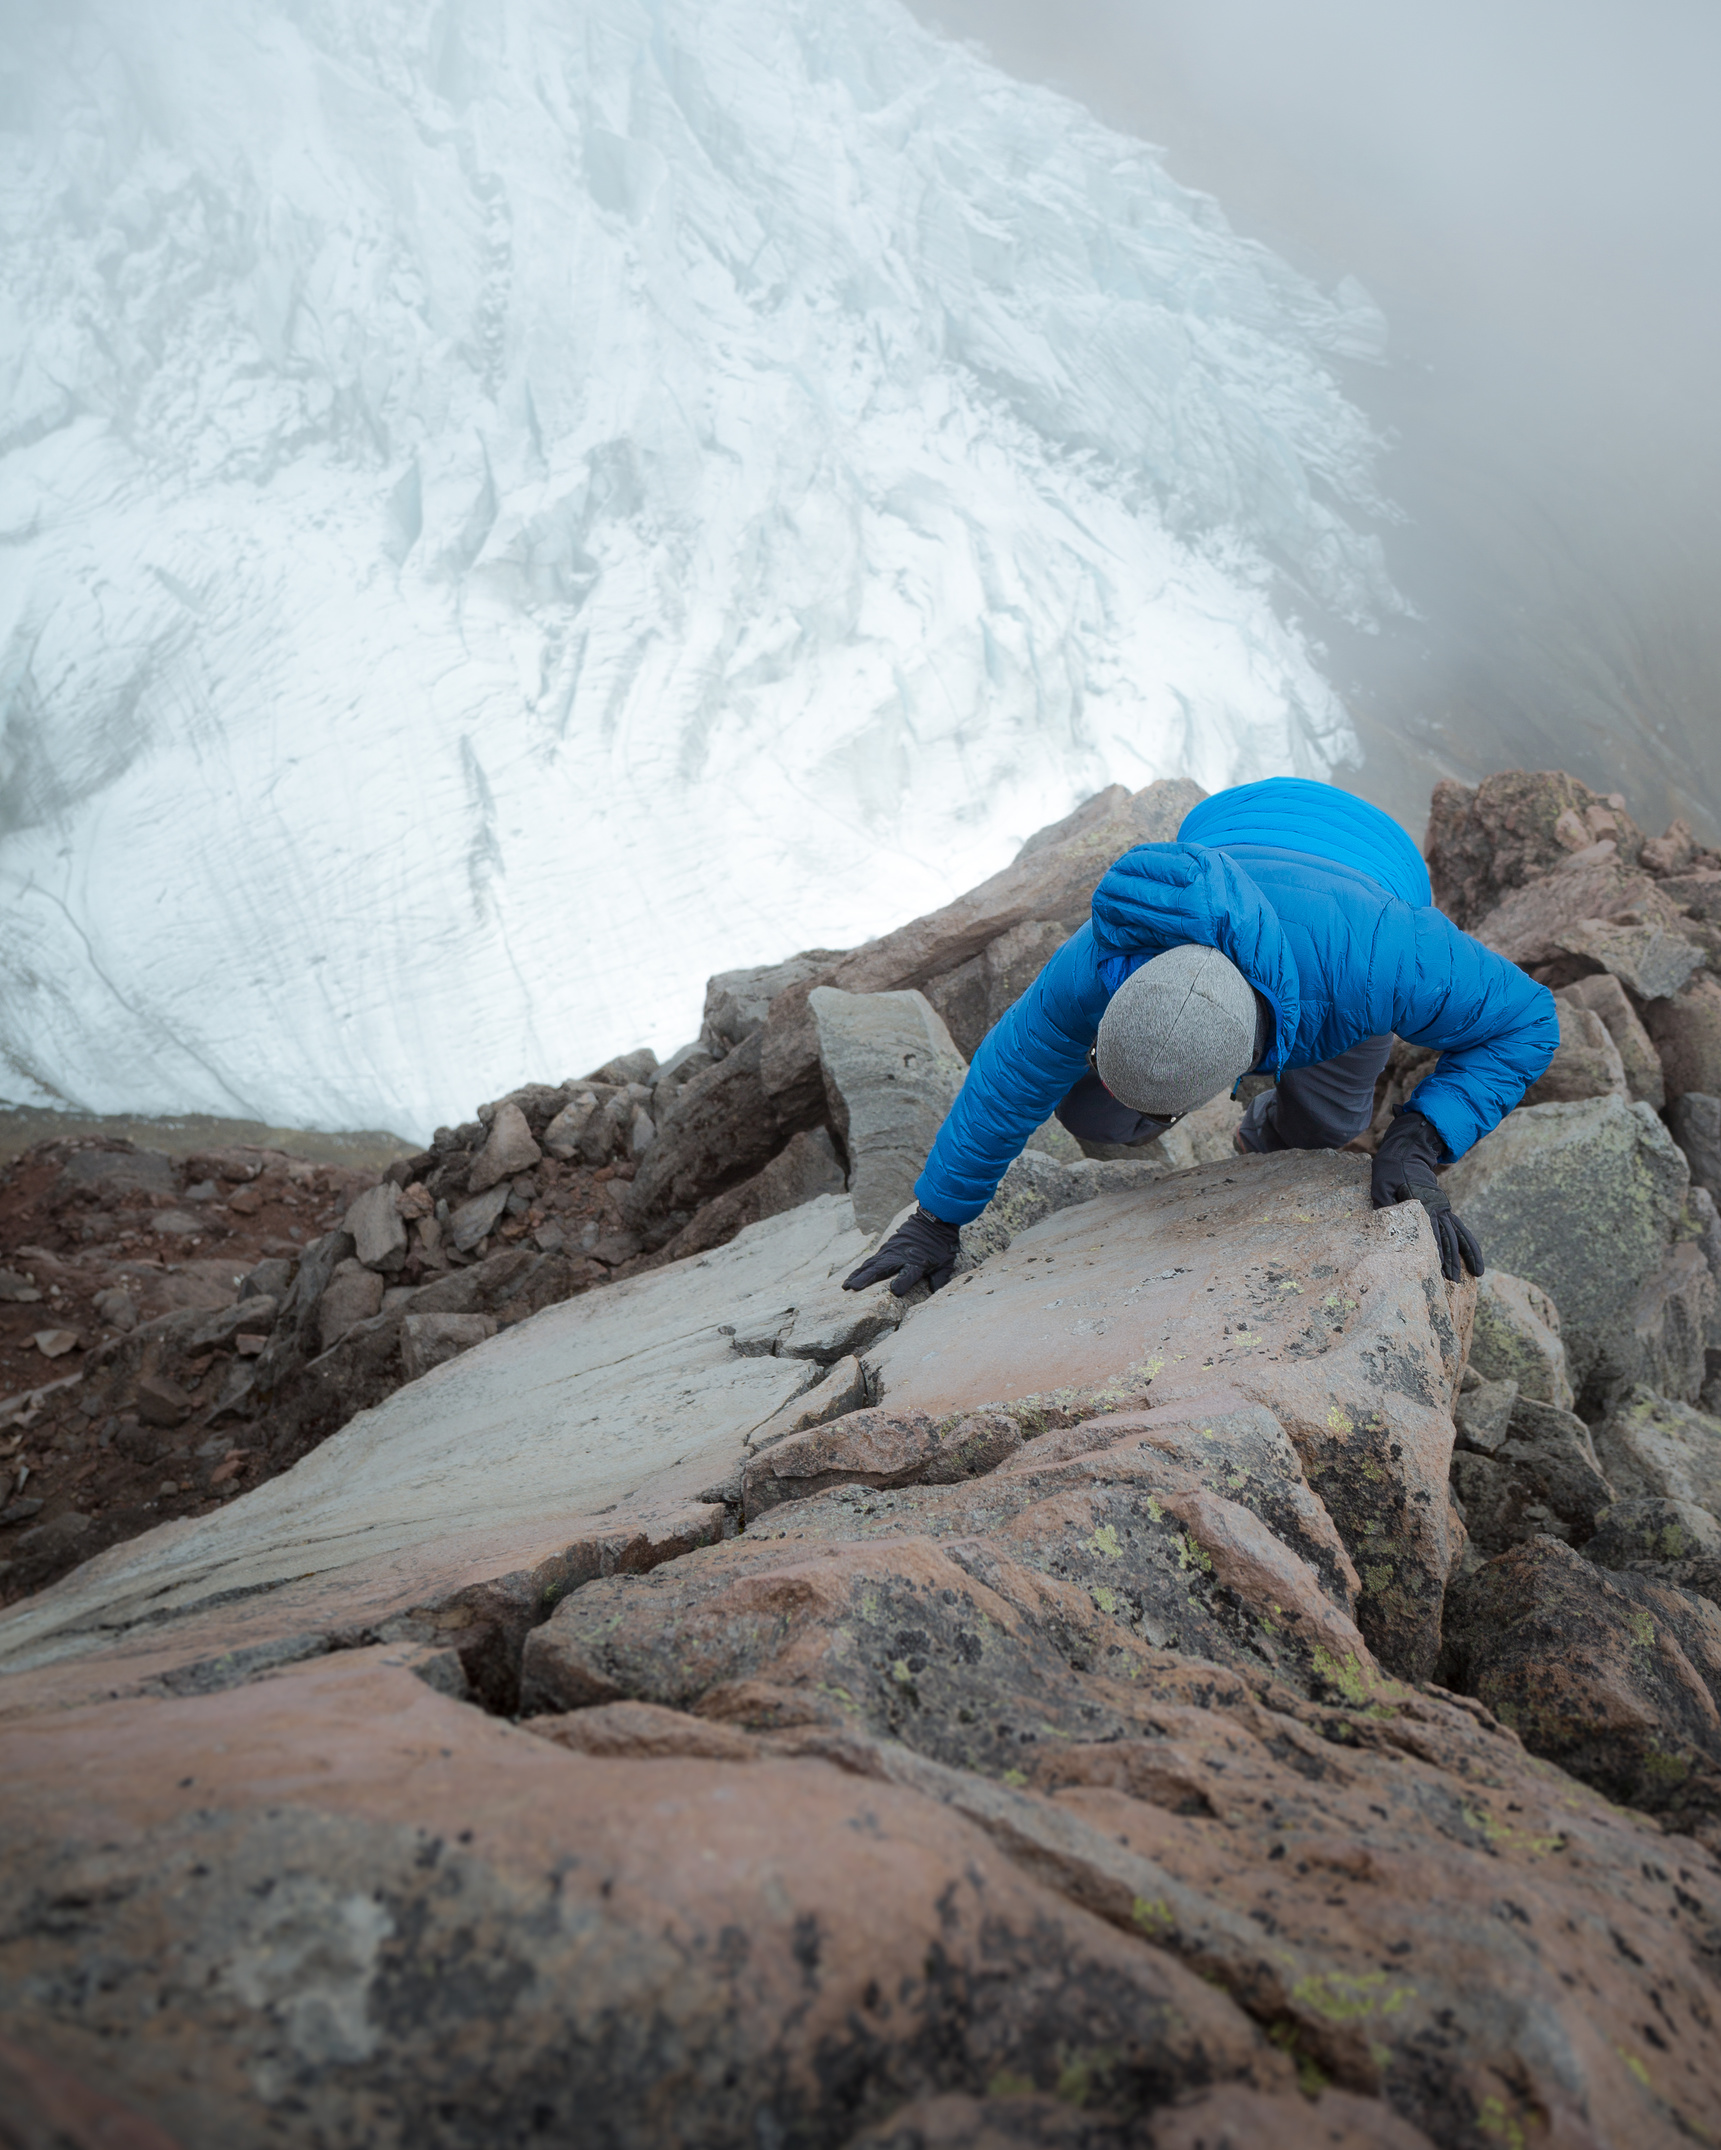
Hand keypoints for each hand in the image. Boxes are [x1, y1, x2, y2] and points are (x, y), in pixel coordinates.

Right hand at [843, 1208, 961, 1295]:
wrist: (935, 1217)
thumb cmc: (942, 1243)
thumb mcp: (946, 1262)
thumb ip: (939, 1279)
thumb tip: (934, 1293)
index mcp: (918, 1262)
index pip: (909, 1274)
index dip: (903, 1282)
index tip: (895, 1291)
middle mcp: (901, 1256)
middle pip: (881, 1269)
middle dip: (866, 1278)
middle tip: (852, 1288)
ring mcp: (892, 1251)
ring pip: (872, 1264)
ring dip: (858, 1274)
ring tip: (846, 1285)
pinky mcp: (887, 1248)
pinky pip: (872, 1260)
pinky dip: (861, 1268)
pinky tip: (852, 1276)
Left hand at [1371, 1111, 1482, 1283]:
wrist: (1406, 1154)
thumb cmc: (1389, 1171)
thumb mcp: (1381, 1185)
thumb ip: (1385, 1204)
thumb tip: (1387, 1222)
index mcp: (1421, 1204)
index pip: (1429, 1232)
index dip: (1434, 1250)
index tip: (1438, 1268)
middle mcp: (1436, 1208)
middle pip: (1447, 1237)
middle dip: (1451, 1260)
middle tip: (1453, 1281)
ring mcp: (1443, 1208)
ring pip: (1457, 1235)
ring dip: (1466, 1255)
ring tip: (1476, 1274)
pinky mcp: (1444, 1209)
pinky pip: (1460, 1228)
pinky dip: (1469, 1244)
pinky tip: (1475, 1259)